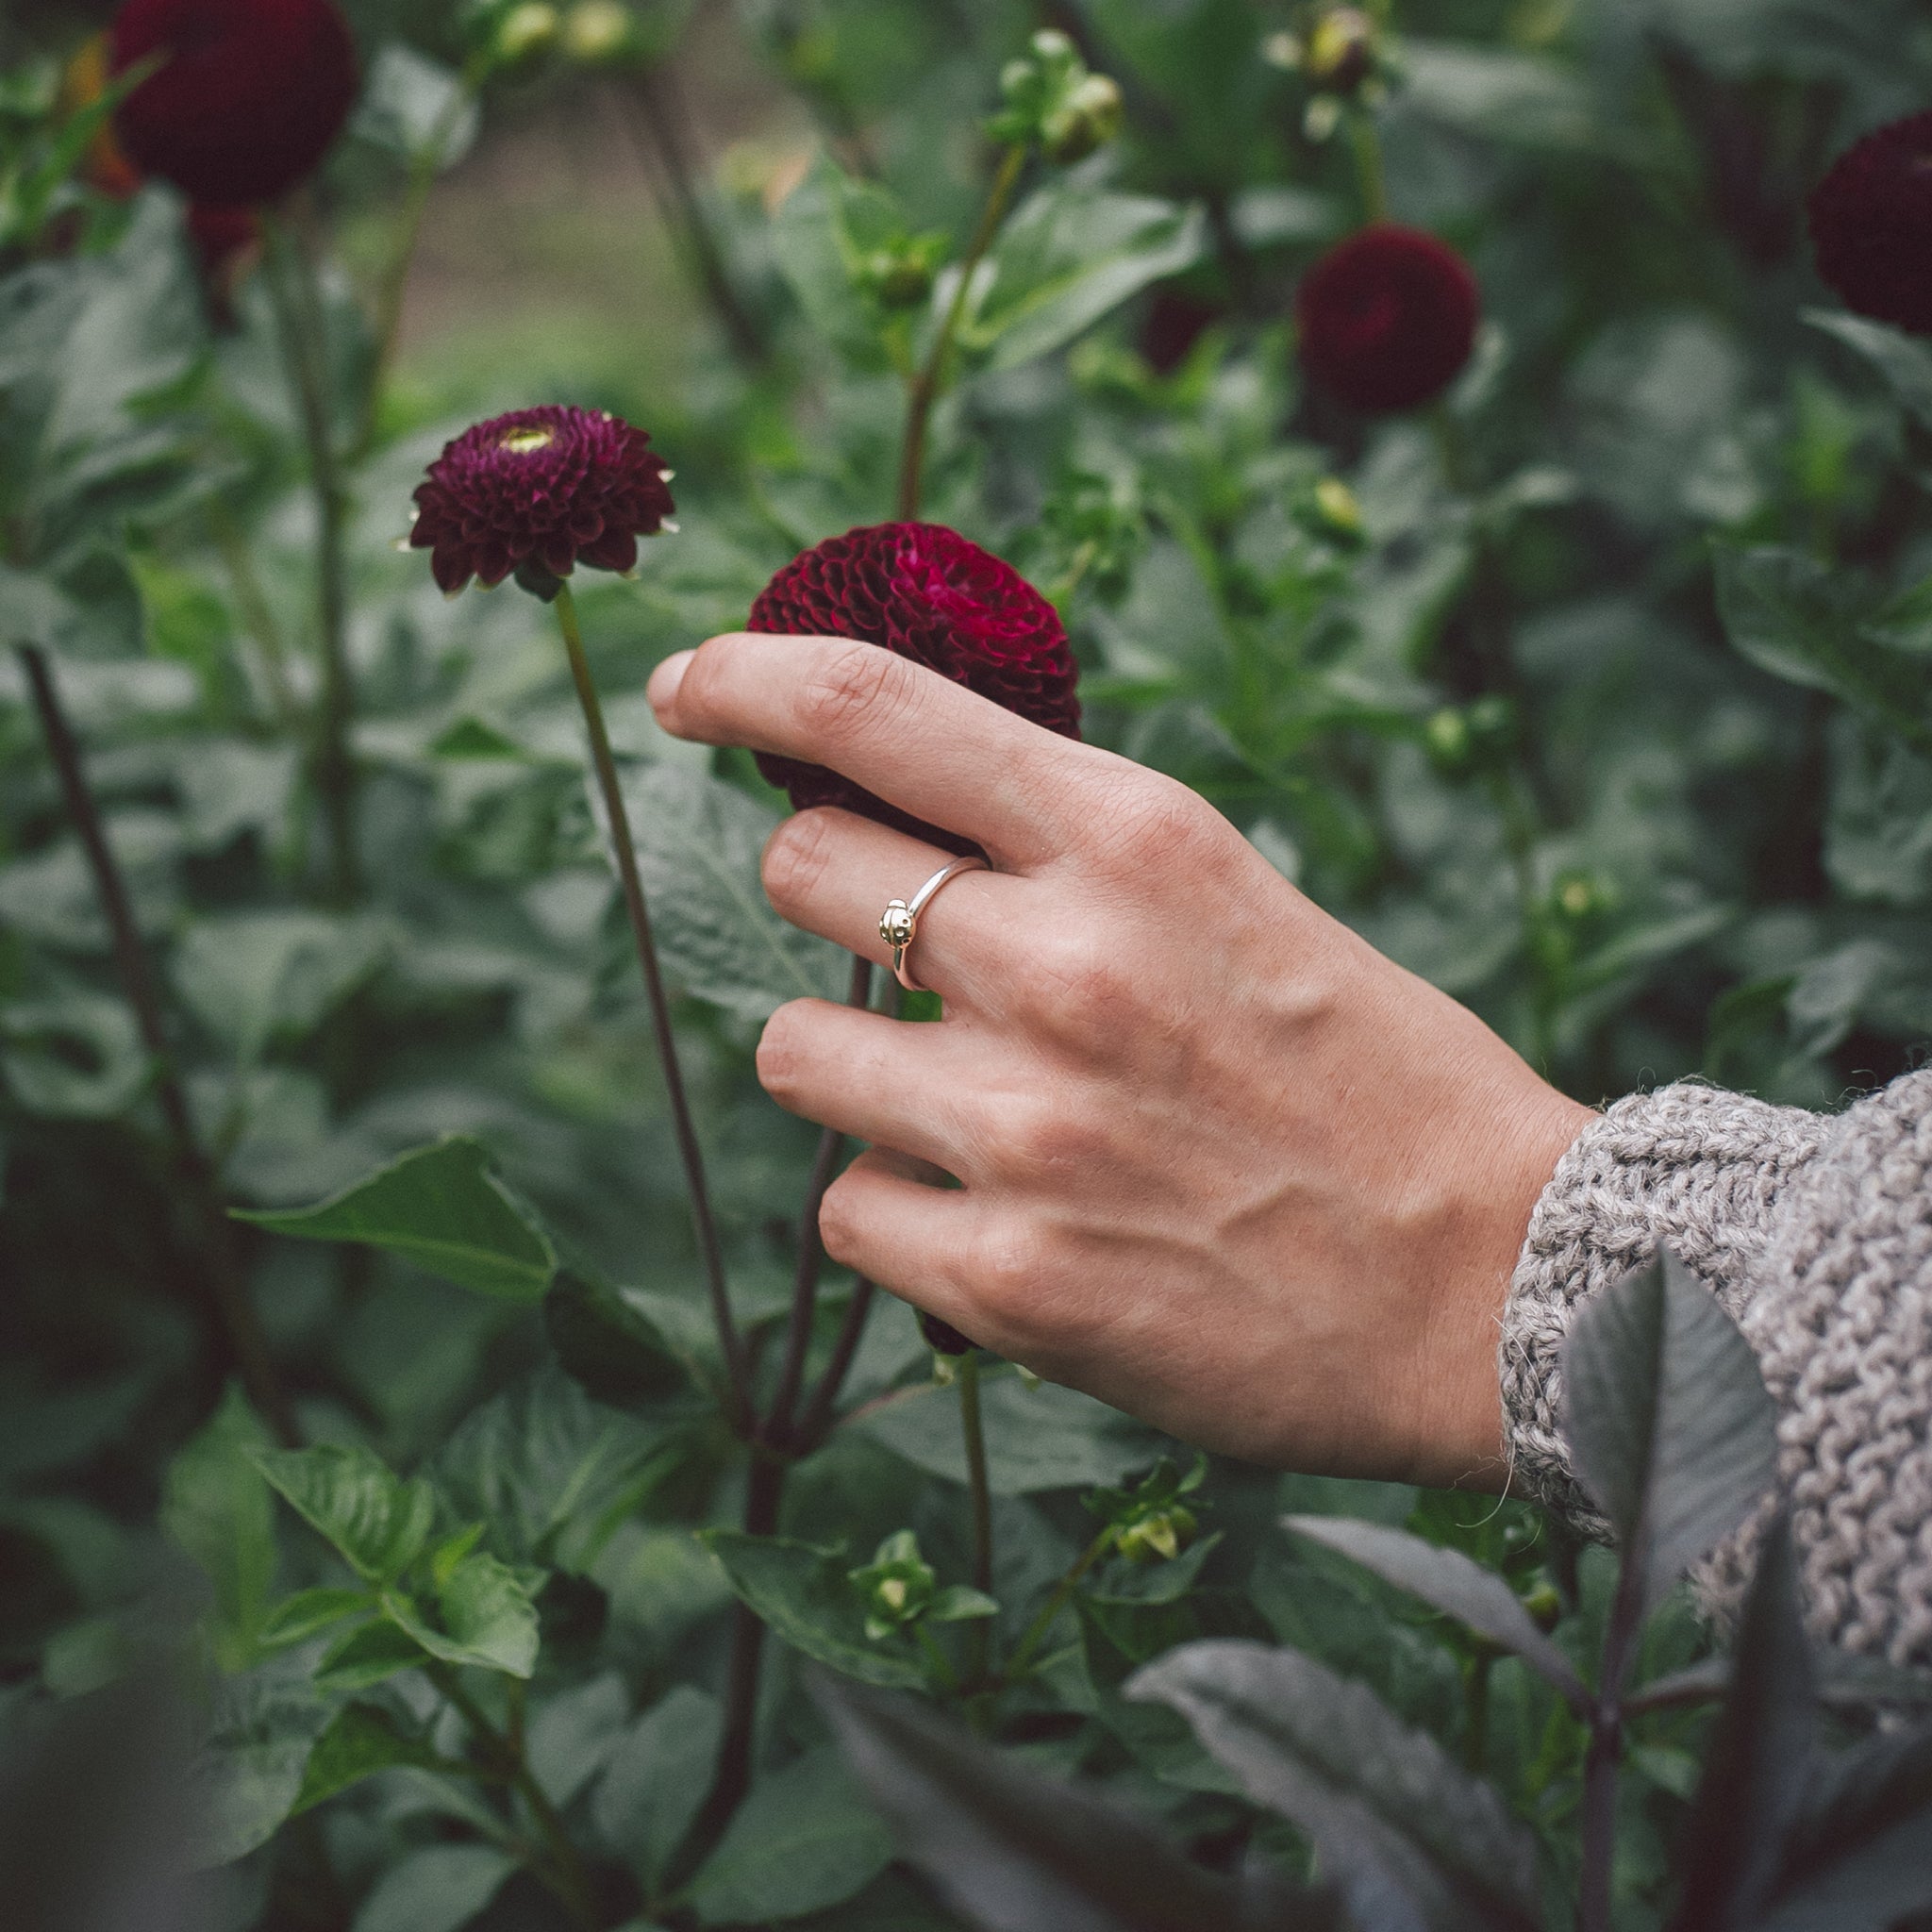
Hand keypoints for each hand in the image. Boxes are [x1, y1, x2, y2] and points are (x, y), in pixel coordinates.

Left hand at [648, 635, 1590, 1486]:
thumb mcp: (1233, 901)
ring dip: (857, 1074)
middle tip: (904, 955)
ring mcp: (1024, 1125)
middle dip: (828, 900)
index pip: (870, 708)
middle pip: (799, 868)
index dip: (745, 678)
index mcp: (1135, 837)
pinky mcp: (1008, 1276)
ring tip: (984, 1115)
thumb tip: (900, 821)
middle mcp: (1060, 963)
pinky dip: (902, 1214)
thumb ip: (1072, 858)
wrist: (1503, 1283)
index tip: (688, 688)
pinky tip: (1009, 1222)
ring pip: (792, 1051)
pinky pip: (846, 1212)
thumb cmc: (1374, 1080)